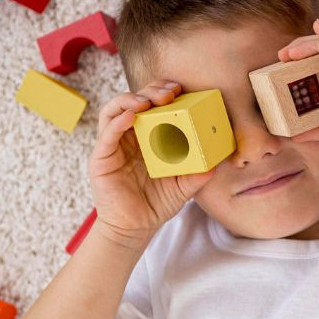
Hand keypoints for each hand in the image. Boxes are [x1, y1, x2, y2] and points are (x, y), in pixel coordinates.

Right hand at [88, 81, 214, 248]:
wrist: (134, 228)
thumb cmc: (157, 203)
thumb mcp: (184, 186)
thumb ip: (198, 174)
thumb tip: (217, 164)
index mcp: (148, 136)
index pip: (153, 105)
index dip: (163, 92)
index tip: (181, 90)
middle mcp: (129, 135)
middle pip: (135, 101)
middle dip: (151, 91)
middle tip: (170, 92)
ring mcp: (113, 144)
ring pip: (115, 110)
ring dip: (131, 99)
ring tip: (148, 101)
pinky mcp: (101, 157)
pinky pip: (107, 133)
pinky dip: (118, 121)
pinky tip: (132, 116)